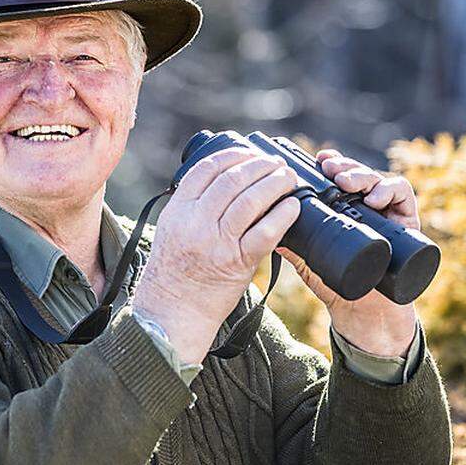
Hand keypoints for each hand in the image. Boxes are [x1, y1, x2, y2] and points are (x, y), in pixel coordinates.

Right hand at [132, 148, 302, 363]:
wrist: (172, 312)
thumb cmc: (173, 272)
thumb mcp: (171, 230)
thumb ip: (191, 206)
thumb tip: (221, 180)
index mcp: (178, 210)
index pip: (207, 169)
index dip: (233, 155)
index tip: (250, 153)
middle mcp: (195, 223)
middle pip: (232, 180)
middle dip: (259, 165)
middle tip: (276, 164)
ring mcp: (216, 243)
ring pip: (250, 201)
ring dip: (275, 184)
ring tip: (287, 179)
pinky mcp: (236, 263)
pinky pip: (265, 233)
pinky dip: (282, 215)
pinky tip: (293, 207)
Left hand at [276, 149, 418, 356]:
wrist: (363, 314)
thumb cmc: (336, 286)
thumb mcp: (309, 264)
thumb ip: (293, 249)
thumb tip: (269, 234)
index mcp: (343, 210)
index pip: (338, 177)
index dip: (331, 164)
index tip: (318, 160)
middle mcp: (365, 207)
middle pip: (357, 173)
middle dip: (344, 166)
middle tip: (330, 169)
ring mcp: (387, 213)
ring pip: (378, 179)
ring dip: (362, 175)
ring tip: (346, 182)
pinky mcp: (407, 222)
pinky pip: (403, 195)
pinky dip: (390, 190)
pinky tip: (374, 199)